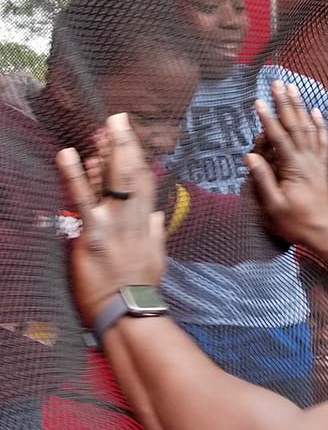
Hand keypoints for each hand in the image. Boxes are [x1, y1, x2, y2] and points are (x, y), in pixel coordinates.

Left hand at [56, 113, 164, 325]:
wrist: (131, 310)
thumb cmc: (141, 288)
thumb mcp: (157, 258)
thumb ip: (157, 233)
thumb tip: (159, 215)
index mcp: (147, 223)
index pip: (145, 183)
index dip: (138, 157)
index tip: (130, 137)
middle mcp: (134, 219)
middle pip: (131, 175)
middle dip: (125, 145)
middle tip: (117, 118)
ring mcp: (115, 225)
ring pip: (114, 181)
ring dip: (106, 152)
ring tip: (100, 129)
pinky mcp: (95, 234)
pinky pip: (84, 199)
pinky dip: (74, 175)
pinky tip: (66, 153)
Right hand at [245, 81, 327, 247]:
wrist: (322, 232)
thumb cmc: (294, 222)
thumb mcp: (273, 206)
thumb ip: (263, 180)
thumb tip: (250, 157)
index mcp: (293, 168)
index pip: (278, 138)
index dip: (267, 119)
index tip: (258, 101)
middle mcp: (306, 160)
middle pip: (295, 126)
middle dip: (285, 103)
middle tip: (277, 82)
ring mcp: (315, 162)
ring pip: (308, 128)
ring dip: (300, 107)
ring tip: (293, 87)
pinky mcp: (321, 167)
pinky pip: (321, 141)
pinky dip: (319, 125)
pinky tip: (316, 111)